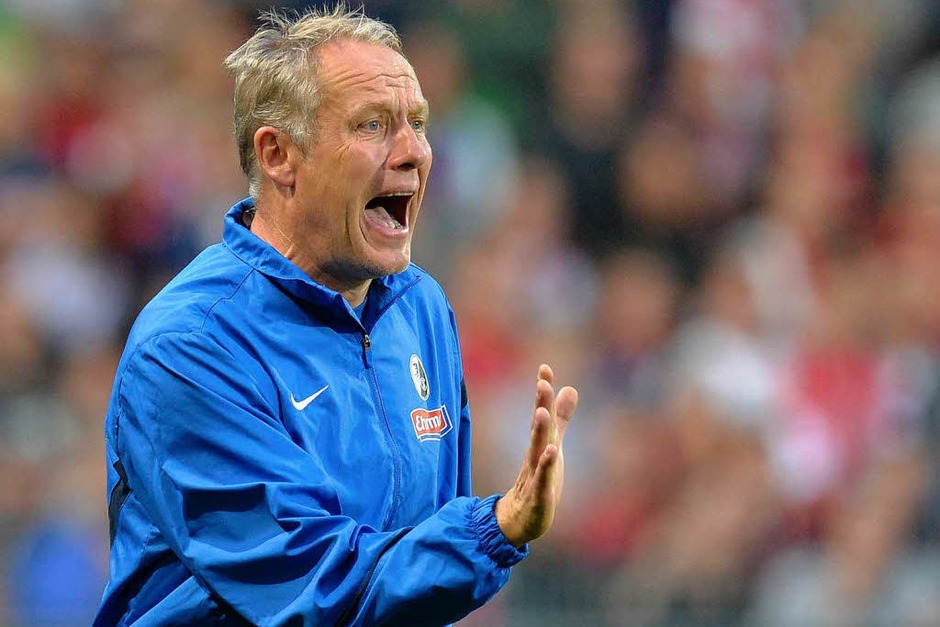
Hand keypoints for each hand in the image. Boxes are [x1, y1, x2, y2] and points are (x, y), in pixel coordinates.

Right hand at [495, 364, 577, 546]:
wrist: (519, 519)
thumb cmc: (538, 479)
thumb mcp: (553, 445)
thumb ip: (562, 418)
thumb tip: (570, 388)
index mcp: (541, 442)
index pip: (542, 414)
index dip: (543, 393)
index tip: (544, 368)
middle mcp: (535, 454)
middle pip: (539, 428)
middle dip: (540, 405)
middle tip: (542, 383)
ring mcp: (535, 474)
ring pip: (537, 451)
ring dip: (539, 432)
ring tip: (541, 412)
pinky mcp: (538, 495)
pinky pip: (541, 479)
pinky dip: (545, 466)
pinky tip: (551, 453)